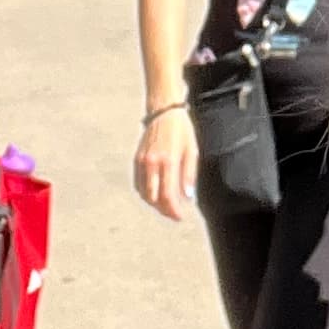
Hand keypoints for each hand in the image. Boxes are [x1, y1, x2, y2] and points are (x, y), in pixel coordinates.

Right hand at [134, 106, 196, 220]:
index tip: (180, 217)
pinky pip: (138, 184)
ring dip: (155, 203)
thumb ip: (189, 175)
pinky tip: (156, 193)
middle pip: (154, 198)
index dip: (173, 210)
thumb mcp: (192, 151)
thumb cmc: (181, 130)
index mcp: (168, 162)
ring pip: (144, 193)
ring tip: (166, 205)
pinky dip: (146, 193)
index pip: (168, 195)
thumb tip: (187, 197)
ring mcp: (142, 162)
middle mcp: (152, 164)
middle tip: (174, 213)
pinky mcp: (136, 160)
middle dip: (164, 210)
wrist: (164, 112)